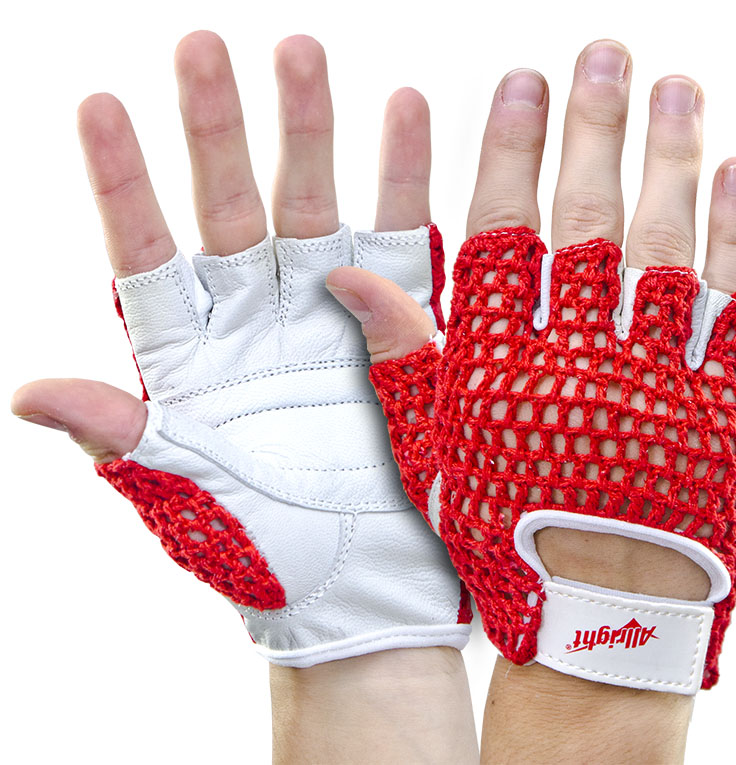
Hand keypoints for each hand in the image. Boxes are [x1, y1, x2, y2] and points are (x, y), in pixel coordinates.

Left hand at [11, 32, 468, 666]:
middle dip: (217, 130)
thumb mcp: (188, 500)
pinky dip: (404, 180)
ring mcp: (331, 317)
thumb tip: (31, 392)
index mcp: (196, 358)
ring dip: (312, 134)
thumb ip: (125, 437)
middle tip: (202, 44)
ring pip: (315, 208)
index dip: (123, 185)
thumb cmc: (268, 556)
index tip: (99, 106)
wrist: (363, 591)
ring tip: (302, 53)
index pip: (147, 256)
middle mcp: (260, 321)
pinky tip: (406, 112)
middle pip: (231, 208)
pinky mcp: (401, 330)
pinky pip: (402, 244)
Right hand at [329, 38, 735, 760]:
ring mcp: (657, 381)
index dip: (512, 156)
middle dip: (594, 132)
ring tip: (674, 86)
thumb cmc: (502, 535)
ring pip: (667, 251)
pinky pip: (733, 311)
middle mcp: (581, 362)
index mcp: (505, 369)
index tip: (522, 84)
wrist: (596, 618)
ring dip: (671, 162)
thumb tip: (342, 277)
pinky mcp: (718, 408)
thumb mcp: (430, 457)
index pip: (506, 237)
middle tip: (605, 55)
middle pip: (589, 224)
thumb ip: (398, 361)